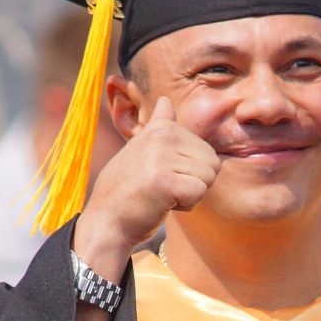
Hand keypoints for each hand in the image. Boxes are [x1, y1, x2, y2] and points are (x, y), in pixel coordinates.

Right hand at [71, 97, 219, 270]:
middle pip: (213, 164)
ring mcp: (160, 156)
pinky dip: (186, 205)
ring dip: (190, 195)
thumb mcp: (141, 149)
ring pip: (208, 179)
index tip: (163, 175)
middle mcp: (162, 135)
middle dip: (194, 183)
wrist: (107, 220)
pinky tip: (162, 204)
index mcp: (162, 126)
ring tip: (162, 195)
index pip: (208, 152)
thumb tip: (165, 100)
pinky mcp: (163, 181)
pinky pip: (198, 193)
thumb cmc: (130, 189)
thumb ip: (158, 126)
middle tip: (164, 188)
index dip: (191, 171)